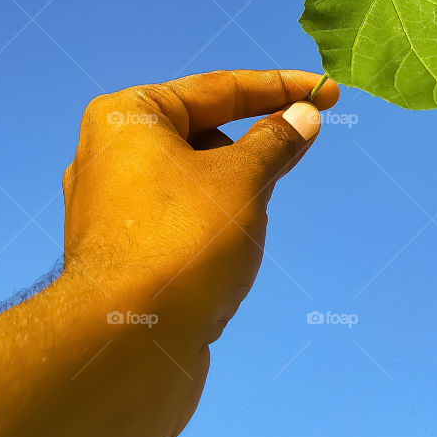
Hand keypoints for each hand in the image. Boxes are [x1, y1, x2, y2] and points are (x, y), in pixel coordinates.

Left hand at [61, 69, 338, 351]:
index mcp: (128, 118)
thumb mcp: (244, 180)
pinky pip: (180, 223)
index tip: (327, 92)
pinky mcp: (121, 256)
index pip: (219, 89)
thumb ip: (276, 142)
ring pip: (193, 183)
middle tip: (291, 163)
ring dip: (233, 195)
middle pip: (203, 134)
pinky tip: (226, 261)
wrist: (127, 347)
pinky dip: (212, 229)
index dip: (280, 88)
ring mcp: (111, 210)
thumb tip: (302, 116)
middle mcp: (109, 156)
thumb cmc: (183, 243)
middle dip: (252, 148)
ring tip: (243, 231)